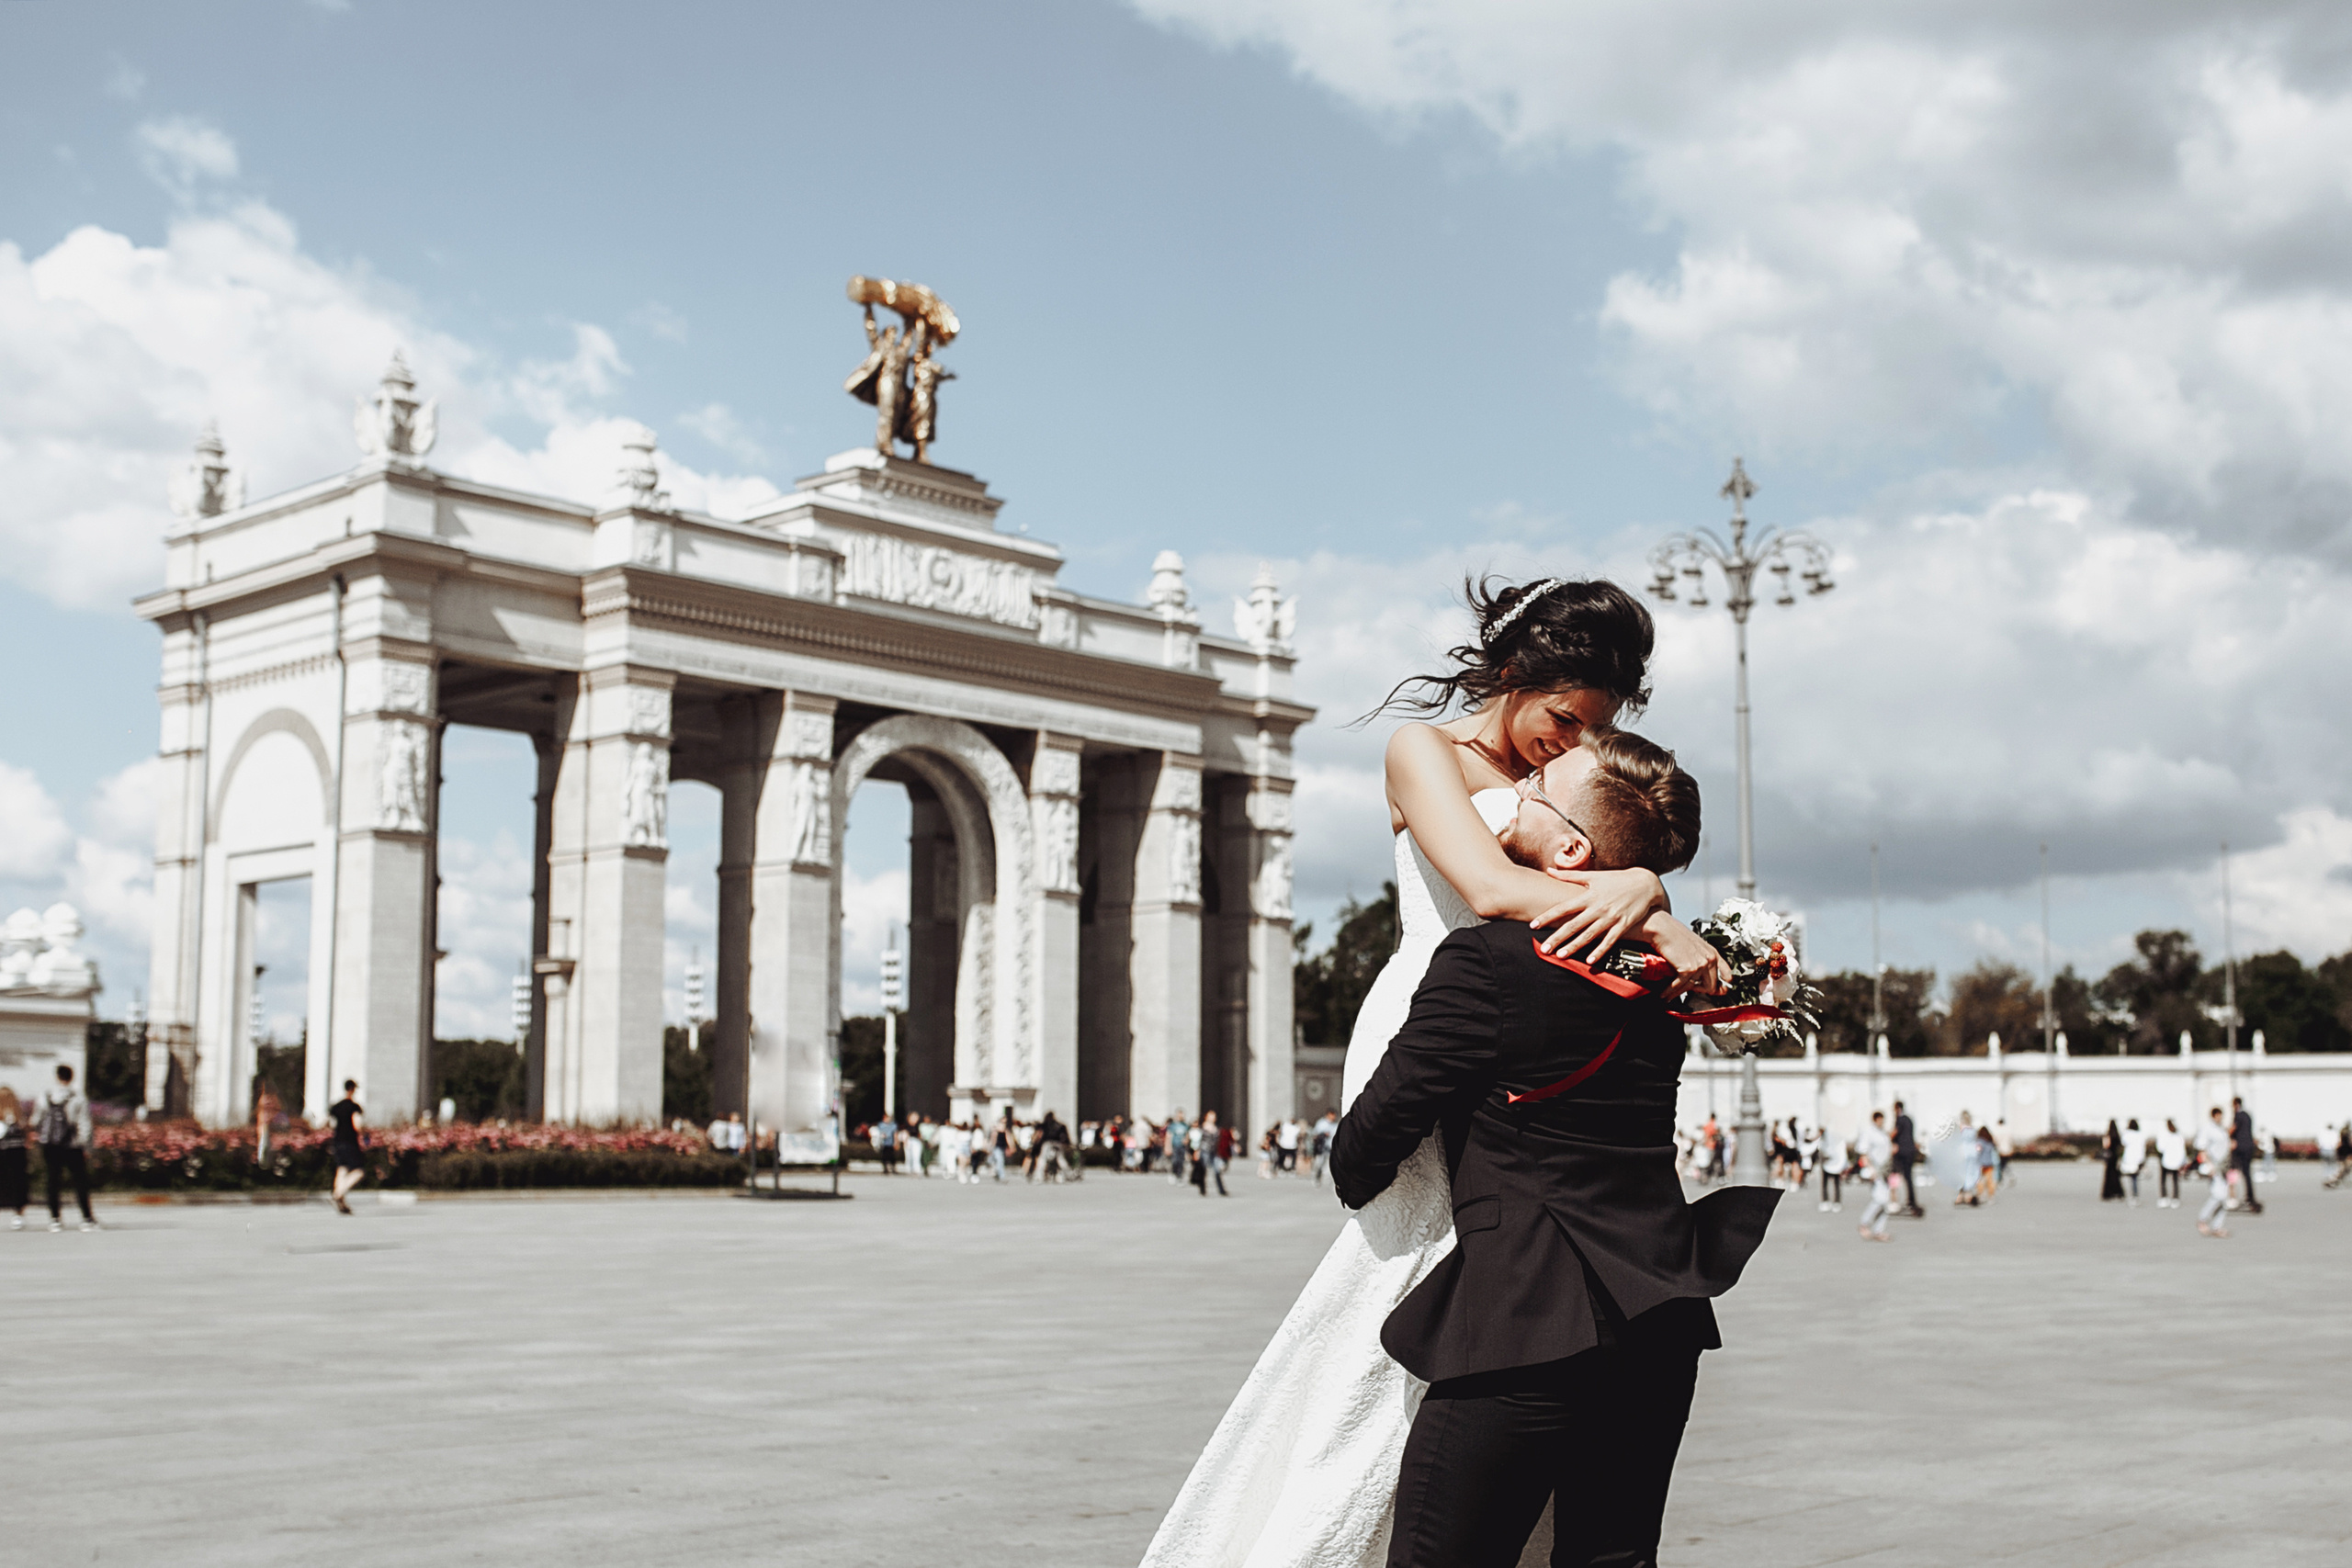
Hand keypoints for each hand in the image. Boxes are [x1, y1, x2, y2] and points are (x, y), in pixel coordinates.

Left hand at [1532, 868, 1665, 957]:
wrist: (1645, 884)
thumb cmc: (1615, 879)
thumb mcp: (1593, 876)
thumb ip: (1569, 876)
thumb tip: (1548, 870)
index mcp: (1588, 896)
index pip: (1563, 908)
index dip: (1547, 916)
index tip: (1533, 925)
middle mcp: (1597, 908)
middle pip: (1573, 925)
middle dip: (1557, 937)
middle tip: (1543, 949)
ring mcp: (1610, 918)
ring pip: (1589, 935)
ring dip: (1574, 946)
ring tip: (1560, 956)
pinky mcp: (1622, 926)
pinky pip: (1609, 941)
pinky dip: (1600, 951)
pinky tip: (1589, 961)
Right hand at [1647, 916, 1725, 995]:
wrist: (1662, 928)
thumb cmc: (1674, 934)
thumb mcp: (1695, 946)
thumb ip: (1701, 960)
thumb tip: (1700, 976)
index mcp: (1713, 953)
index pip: (1725, 973)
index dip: (1721, 986)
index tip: (1720, 992)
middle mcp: (1709, 959)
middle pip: (1711, 986)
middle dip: (1698, 991)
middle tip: (1687, 992)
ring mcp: (1700, 964)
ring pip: (1693, 988)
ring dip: (1678, 993)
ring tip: (1669, 996)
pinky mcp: (1688, 968)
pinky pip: (1680, 986)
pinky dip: (1670, 991)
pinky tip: (1664, 994)